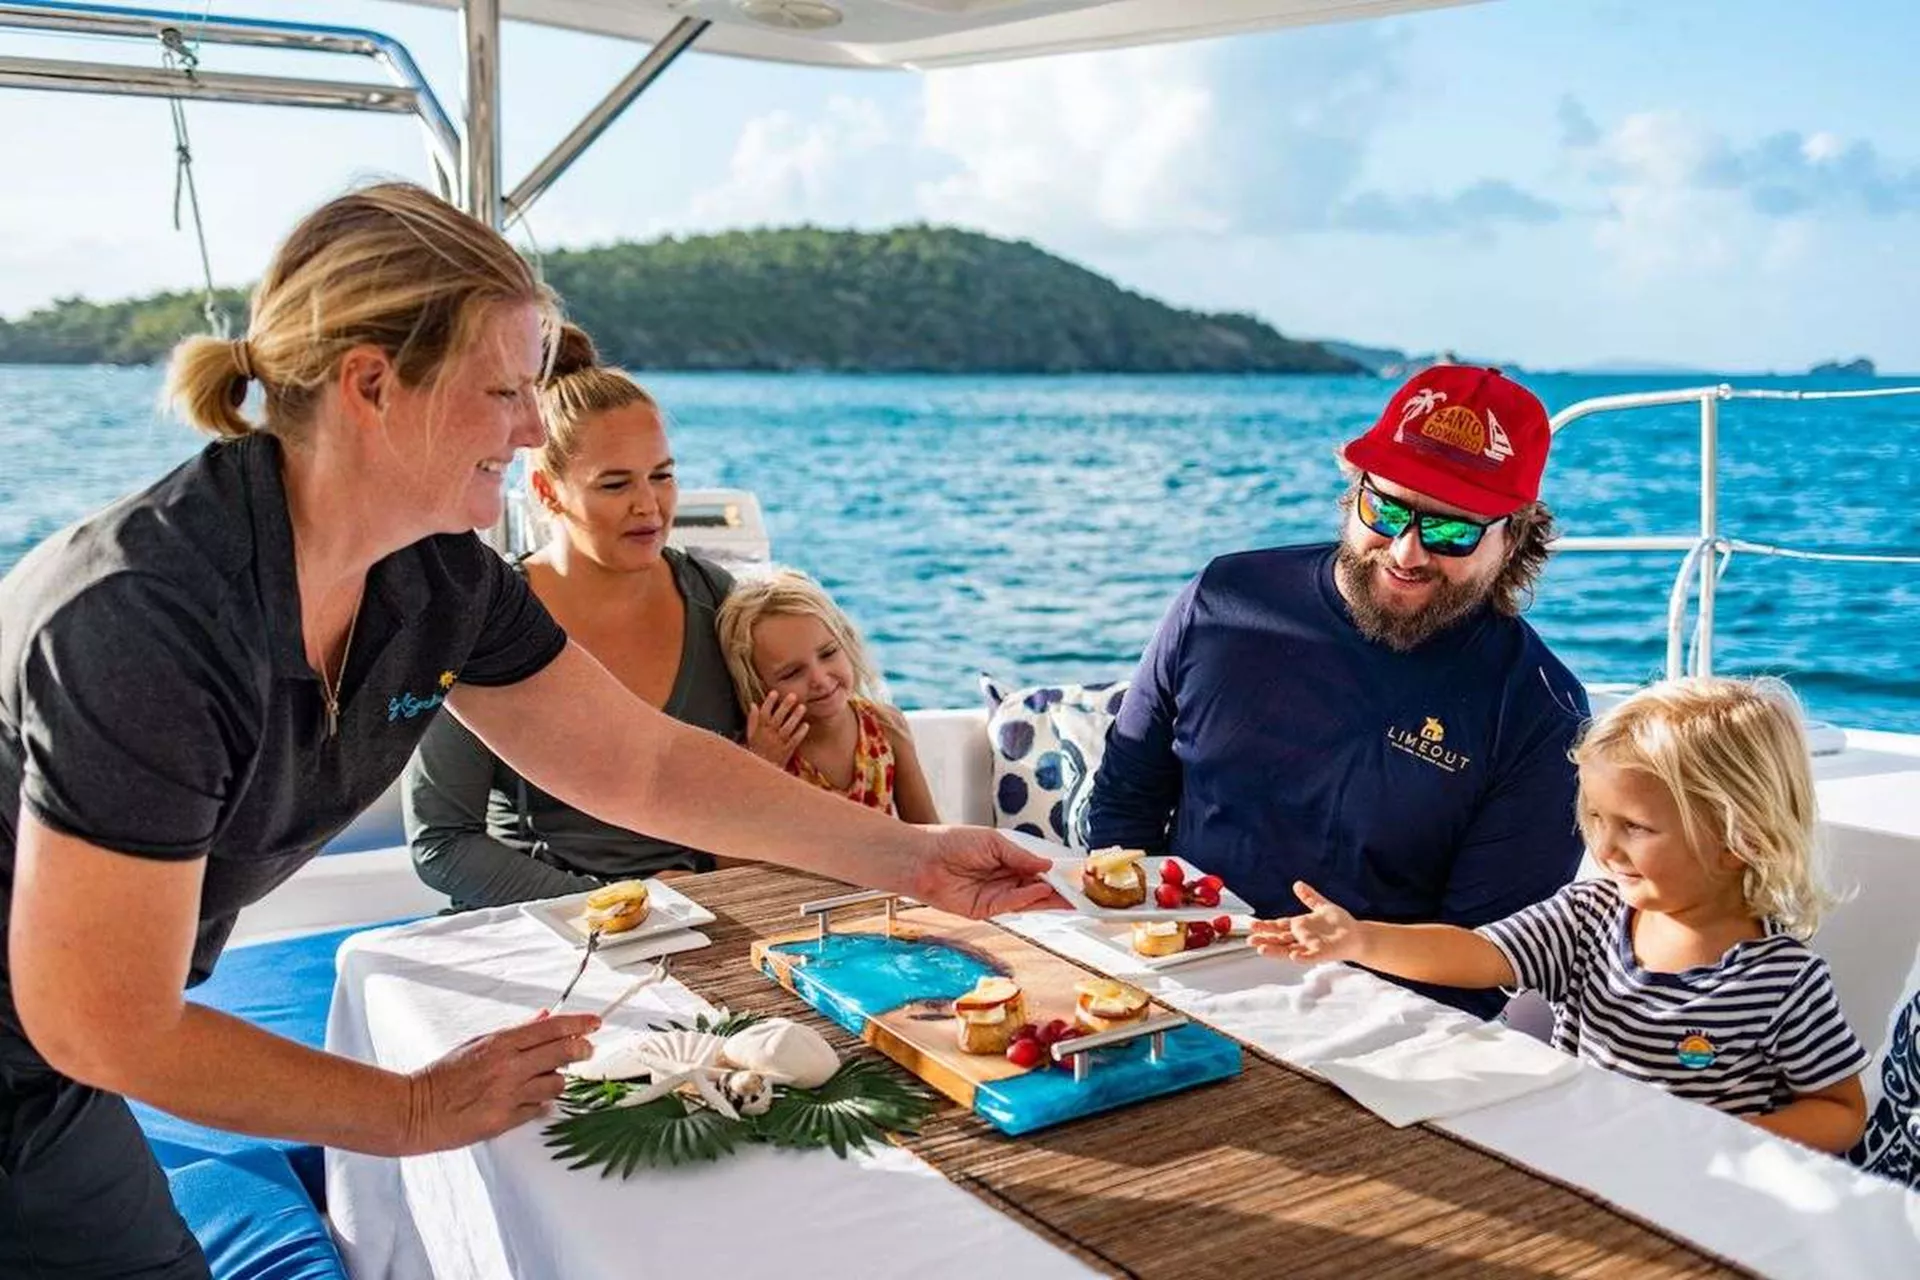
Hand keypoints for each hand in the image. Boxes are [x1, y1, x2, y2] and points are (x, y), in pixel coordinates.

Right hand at [400, 1012, 598, 1154]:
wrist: (416, 1110)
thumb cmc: (442, 1076)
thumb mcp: (478, 1043)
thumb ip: (515, 1032)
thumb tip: (544, 1016)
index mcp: (500, 1044)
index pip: (552, 1028)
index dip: (579, 1024)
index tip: (595, 1022)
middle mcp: (508, 1067)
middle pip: (563, 1053)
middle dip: (581, 1049)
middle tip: (587, 1049)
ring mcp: (508, 1095)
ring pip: (556, 1084)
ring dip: (555, 1081)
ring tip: (542, 1079)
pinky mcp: (505, 1120)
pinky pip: (538, 1110)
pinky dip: (538, 1105)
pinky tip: (527, 1100)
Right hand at [746, 692, 808, 766]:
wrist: (761, 772)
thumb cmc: (756, 751)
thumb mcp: (750, 735)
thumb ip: (752, 720)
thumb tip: (753, 704)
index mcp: (759, 730)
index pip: (763, 714)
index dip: (768, 703)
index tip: (774, 692)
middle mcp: (768, 735)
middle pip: (777, 718)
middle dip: (784, 706)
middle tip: (793, 695)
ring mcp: (778, 743)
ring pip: (787, 728)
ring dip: (795, 718)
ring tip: (802, 707)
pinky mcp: (786, 751)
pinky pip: (794, 741)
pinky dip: (799, 734)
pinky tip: (806, 725)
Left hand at [907, 827, 1068, 918]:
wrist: (922, 858)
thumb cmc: (952, 842)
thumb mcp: (992, 842)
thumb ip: (1020, 856)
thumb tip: (1046, 866)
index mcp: (1006, 861)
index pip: (1036, 871)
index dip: (1055, 875)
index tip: (1075, 877)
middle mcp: (1002, 880)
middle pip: (1036, 889)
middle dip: (1058, 892)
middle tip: (1080, 894)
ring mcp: (994, 896)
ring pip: (1027, 901)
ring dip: (1047, 899)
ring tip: (1068, 897)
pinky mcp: (984, 909)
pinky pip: (1009, 905)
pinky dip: (1025, 900)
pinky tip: (1038, 892)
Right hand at [1249, 881, 1364, 962]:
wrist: (1358, 935)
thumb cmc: (1341, 923)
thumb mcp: (1322, 906)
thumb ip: (1309, 897)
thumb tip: (1297, 884)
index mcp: (1300, 926)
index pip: (1279, 926)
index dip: (1266, 926)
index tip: (1252, 925)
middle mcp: (1302, 938)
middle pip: (1279, 939)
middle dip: (1265, 939)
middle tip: (1250, 940)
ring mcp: (1310, 947)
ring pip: (1288, 949)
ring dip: (1276, 950)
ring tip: (1262, 949)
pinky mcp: (1321, 953)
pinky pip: (1309, 956)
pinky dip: (1301, 956)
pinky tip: (1293, 955)